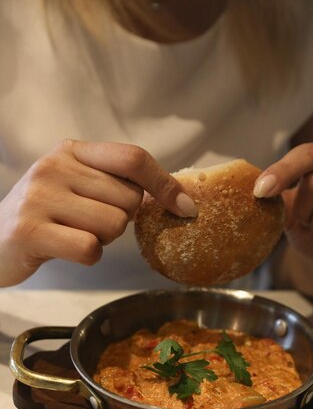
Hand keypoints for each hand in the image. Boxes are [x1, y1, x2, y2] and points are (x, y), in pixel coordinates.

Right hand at [0, 140, 196, 286]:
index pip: (132, 158)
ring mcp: (40, 197)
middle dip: (120, 220)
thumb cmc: (45, 216)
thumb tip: (178, 198)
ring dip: (103, 239)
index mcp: (72, 151)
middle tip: (89, 222)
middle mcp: (55, 166)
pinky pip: (90, 248)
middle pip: (129, 199)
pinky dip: (88, 257)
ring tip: (73, 234)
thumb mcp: (76, 186)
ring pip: (113, 224)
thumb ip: (115, 183)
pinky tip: (66, 249)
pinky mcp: (31, 230)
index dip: (165, 184)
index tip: (186, 208)